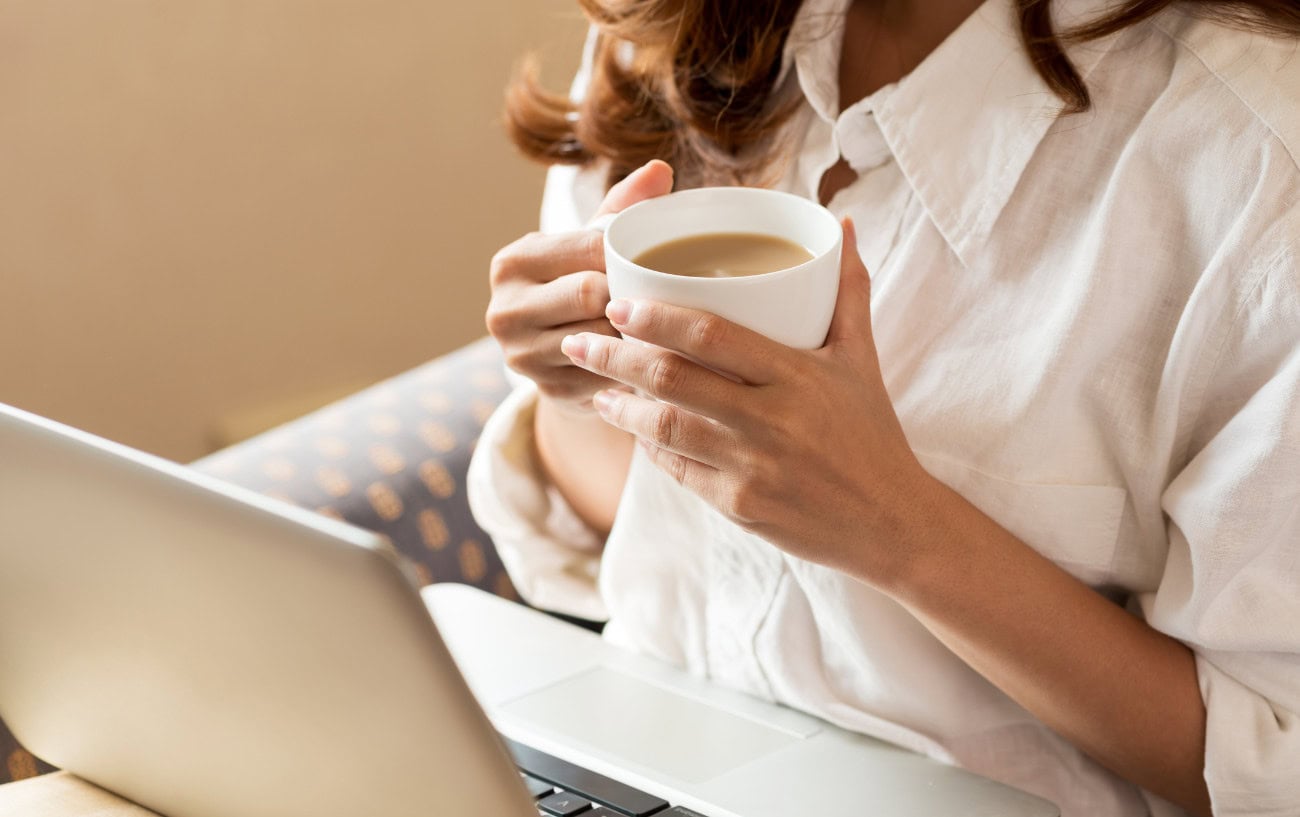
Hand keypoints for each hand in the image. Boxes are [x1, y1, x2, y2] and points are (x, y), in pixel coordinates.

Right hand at [486, 160, 673, 414]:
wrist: (557, 357)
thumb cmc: (580, 284)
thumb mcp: (590, 244)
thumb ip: (622, 207)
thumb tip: (660, 169)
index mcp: (513, 262)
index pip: (585, 248)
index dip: (627, 253)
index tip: (658, 257)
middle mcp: (505, 310)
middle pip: (589, 294)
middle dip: (629, 294)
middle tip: (665, 292)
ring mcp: (521, 356)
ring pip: (600, 338)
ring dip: (634, 332)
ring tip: (661, 323)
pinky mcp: (547, 391)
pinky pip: (606, 375)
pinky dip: (631, 365)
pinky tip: (649, 356)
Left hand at [560, 219, 938, 585]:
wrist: (892, 522)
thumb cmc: (872, 433)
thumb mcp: (862, 358)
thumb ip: (848, 291)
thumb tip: (840, 225)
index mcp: (796, 375)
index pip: (711, 335)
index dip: (656, 317)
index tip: (619, 303)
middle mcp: (770, 420)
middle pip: (671, 379)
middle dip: (614, 357)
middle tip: (579, 339)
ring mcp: (750, 467)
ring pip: (662, 429)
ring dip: (619, 406)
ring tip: (594, 386)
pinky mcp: (738, 507)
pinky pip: (677, 470)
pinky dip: (649, 448)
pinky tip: (634, 431)